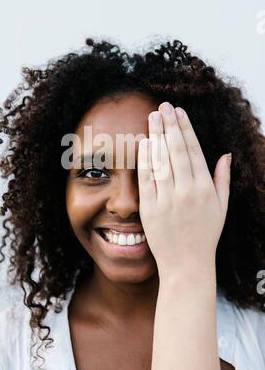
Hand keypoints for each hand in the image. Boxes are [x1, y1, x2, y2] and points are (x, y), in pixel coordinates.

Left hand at [137, 102, 231, 275]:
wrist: (186, 264)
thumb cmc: (205, 235)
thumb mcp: (221, 207)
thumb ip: (222, 179)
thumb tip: (225, 154)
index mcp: (205, 189)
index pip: (194, 151)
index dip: (186, 129)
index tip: (179, 112)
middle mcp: (187, 191)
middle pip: (176, 150)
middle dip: (170, 125)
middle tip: (163, 106)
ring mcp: (168, 199)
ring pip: (161, 160)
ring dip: (157, 135)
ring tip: (153, 117)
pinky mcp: (150, 208)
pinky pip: (147, 178)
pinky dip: (145, 159)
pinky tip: (144, 142)